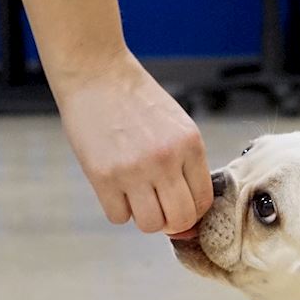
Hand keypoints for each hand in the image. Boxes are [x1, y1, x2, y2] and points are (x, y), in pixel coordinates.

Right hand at [52, 51, 213, 235]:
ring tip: (134, 195)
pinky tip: (115, 187)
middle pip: (180, 220)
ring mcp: (134, 170)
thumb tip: (187, 219)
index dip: (191, 212)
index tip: (178, 206)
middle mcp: (166, 159)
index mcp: (190, 145)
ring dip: (143, 217)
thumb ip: (185, 165)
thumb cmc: (135, 101)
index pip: (203, 201)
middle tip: (157, 206)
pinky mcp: (103, 176)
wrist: (96, 74)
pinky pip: (118, 217)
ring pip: (150, 225)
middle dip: (170, 222)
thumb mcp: (176, 125)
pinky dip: (117, 209)